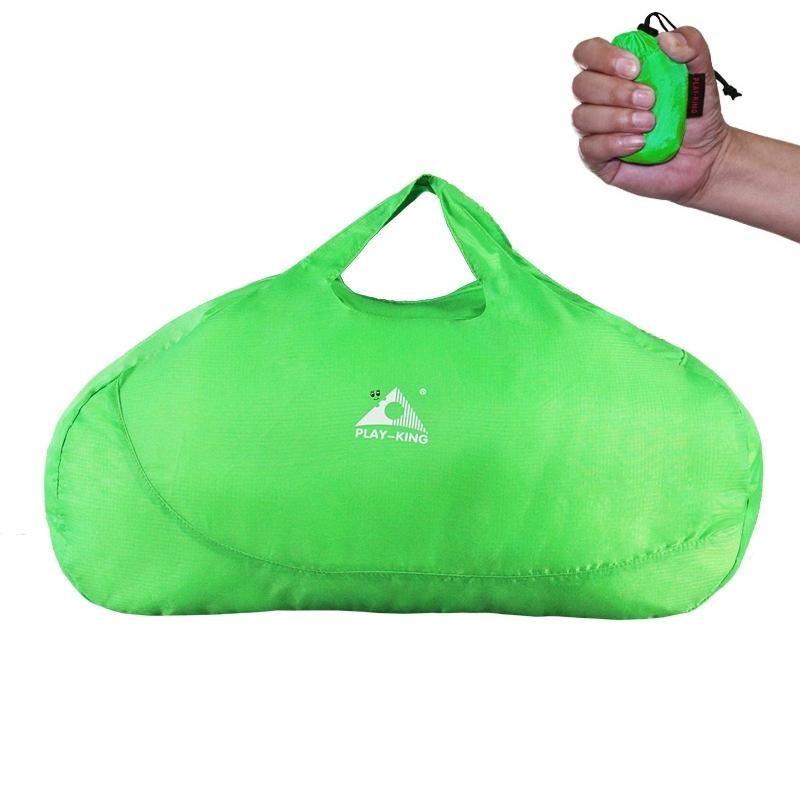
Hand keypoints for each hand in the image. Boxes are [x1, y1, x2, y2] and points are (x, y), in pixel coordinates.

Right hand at [571, 27, 731, 204]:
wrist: (703, 157)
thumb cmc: (695, 115)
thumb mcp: (701, 73)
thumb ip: (691, 45)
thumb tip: (665, 40)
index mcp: (615, 71)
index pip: (588, 53)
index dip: (604, 57)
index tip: (636, 68)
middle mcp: (599, 99)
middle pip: (581, 85)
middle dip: (615, 91)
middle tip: (650, 100)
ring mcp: (595, 130)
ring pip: (581, 117)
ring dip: (616, 118)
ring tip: (649, 123)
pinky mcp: (597, 159)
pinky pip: (589, 148)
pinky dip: (614, 143)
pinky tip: (639, 143)